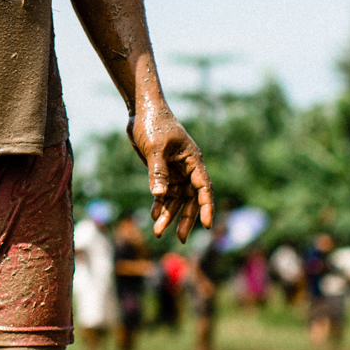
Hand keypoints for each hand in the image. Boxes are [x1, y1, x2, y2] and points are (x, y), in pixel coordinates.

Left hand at [128, 99, 212, 242]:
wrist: (141, 111)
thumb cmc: (152, 124)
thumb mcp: (155, 148)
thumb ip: (158, 172)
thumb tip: (160, 196)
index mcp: (192, 161)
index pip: (204, 188)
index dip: (206, 207)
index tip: (208, 225)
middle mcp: (186, 168)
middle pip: (190, 198)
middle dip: (185, 218)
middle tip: (180, 238)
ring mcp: (175, 170)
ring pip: (175, 198)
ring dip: (168, 214)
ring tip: (158, 231)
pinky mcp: (162, 171)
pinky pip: (163, 192)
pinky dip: (159, 204)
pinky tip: (154, 216)